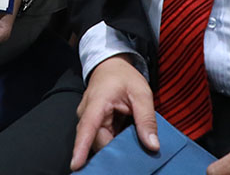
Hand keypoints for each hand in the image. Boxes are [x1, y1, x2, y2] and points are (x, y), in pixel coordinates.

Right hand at [70, 55, 158, 170]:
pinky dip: (114, 142)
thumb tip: (152, 145)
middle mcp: (87, 112)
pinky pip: (102, 139)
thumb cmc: (124, 77)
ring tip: (132, 147)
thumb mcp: (142, 94)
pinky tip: (126, 142)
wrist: (111, 66)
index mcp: (97, 102)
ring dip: (115, 148)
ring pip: (100, 142)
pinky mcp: (93, 124)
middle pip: (96, 141)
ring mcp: (88, 119)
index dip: (81, 147)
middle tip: (134, 157)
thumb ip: (147, 119)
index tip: (77, 164)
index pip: (87, 127)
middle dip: (113, 153)